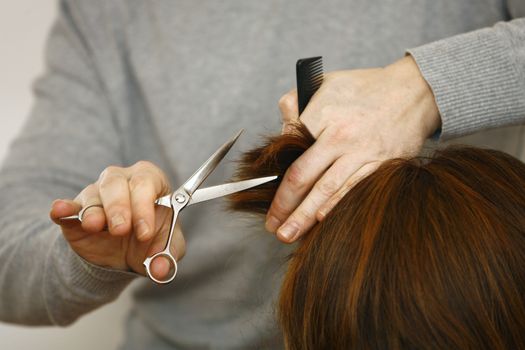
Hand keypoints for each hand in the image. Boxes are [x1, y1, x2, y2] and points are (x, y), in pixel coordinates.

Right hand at [49, 161, 185, 279]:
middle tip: (121, 230)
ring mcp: (97, 194)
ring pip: (93, 195)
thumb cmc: (151, 240)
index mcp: (150, 182)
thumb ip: (168, 257)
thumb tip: (160, 270)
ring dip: (94, 212)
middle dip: (119, 207)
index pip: (146, 183)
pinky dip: (63, 209)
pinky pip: (68, 207)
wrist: (125, 255)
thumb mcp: (167, 249)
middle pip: (116, 183)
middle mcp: (122, 180)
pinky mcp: (76, 212)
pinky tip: (59, 211)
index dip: (144, 207)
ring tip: (95, 226)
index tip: (145, 233)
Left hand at [267, 55, 440, 241]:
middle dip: (285, 208)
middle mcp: (342, 139)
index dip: (278, 182)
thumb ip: (294, 104)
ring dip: (306, 217)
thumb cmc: (363, 88)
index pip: (292, 155)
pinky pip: (355, 191)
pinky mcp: (383, 165)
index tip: (268, 197)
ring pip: (329, 192)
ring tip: (290, 235)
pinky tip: (322, 223)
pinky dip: (337, 208)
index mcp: (323, 118)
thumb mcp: (323, 83)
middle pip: (305, 180)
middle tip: (273, 228)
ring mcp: (364, 154)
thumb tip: (282, 135)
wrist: (414, 91)